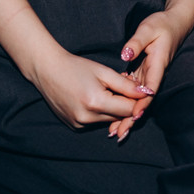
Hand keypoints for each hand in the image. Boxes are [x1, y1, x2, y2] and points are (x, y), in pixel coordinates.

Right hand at [29, 49, 148, 130]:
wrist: (47, 70)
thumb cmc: (76, 67)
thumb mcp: (104, 72)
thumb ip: (126, 85)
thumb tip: (146, 93)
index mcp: (96, 103)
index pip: (128, 110)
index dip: (137, 100)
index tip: (141, 90)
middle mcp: (87, 118)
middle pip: (119, 117)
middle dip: (125, 104)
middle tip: (124, 87)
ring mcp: (79, 125)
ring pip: (108, 121)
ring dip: (113, 109)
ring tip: (107, 91)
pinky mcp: (74, 126)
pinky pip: (95, 122)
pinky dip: (100, 113)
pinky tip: (94, 98)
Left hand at [108, 11, 185, 141]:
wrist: (174, 23)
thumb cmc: (161, 24)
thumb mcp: (148, 29)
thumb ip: (136, 42)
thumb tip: (125, 54)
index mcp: (158, 65)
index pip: (150, 88)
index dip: (142, 104)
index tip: (132, 117)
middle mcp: (154, 74)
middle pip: (143, 101)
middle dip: (131, 118)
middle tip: (119, 134)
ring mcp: (148, 76)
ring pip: (137, 100)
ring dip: (127, 116)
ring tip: (114, 131)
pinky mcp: (143, 74)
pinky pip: (133, 93)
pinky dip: (125, 104)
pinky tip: (113, 114)